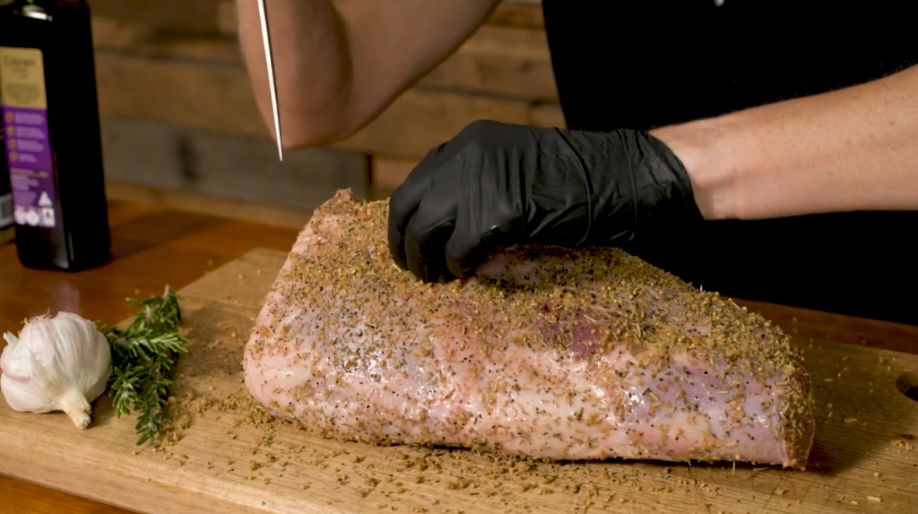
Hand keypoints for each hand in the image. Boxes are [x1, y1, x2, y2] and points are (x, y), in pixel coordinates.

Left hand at [387, 120, 702, 280]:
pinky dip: (458, 268)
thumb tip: (441, 225)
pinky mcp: (498, 213)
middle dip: (403, 244)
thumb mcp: (512, 168)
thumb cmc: (574, 180)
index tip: (409, 242)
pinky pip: (459, 250)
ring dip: (426, 262)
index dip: (406, 219)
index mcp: (468, 142)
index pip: (414, 183)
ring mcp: (479, 182)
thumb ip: (475, 184)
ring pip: (425, 231)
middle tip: (415, 270)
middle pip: (407, 206)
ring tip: (436, 279)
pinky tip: (467, 275)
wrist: (619, 178)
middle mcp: (465, 156)